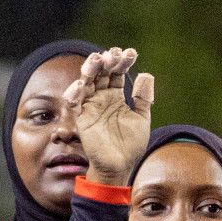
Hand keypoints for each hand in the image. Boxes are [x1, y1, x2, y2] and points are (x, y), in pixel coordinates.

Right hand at [65, 47, 154, 186]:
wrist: (120, 167)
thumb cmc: (130, 145)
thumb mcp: (141, 118)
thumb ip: (143, 98)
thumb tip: (146, 74)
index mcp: (115, 96)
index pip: (116, 73)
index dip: (122, 62)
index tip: (131, 53)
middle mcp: (101, 98)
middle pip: (100, 73)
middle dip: (107, 61)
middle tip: (114, 53)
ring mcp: (90, 107)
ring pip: (86, 82)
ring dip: (90, 70)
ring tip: (98, 59)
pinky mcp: (81, 119)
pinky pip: (74, 103)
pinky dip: (75, 92)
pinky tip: (82, 84)